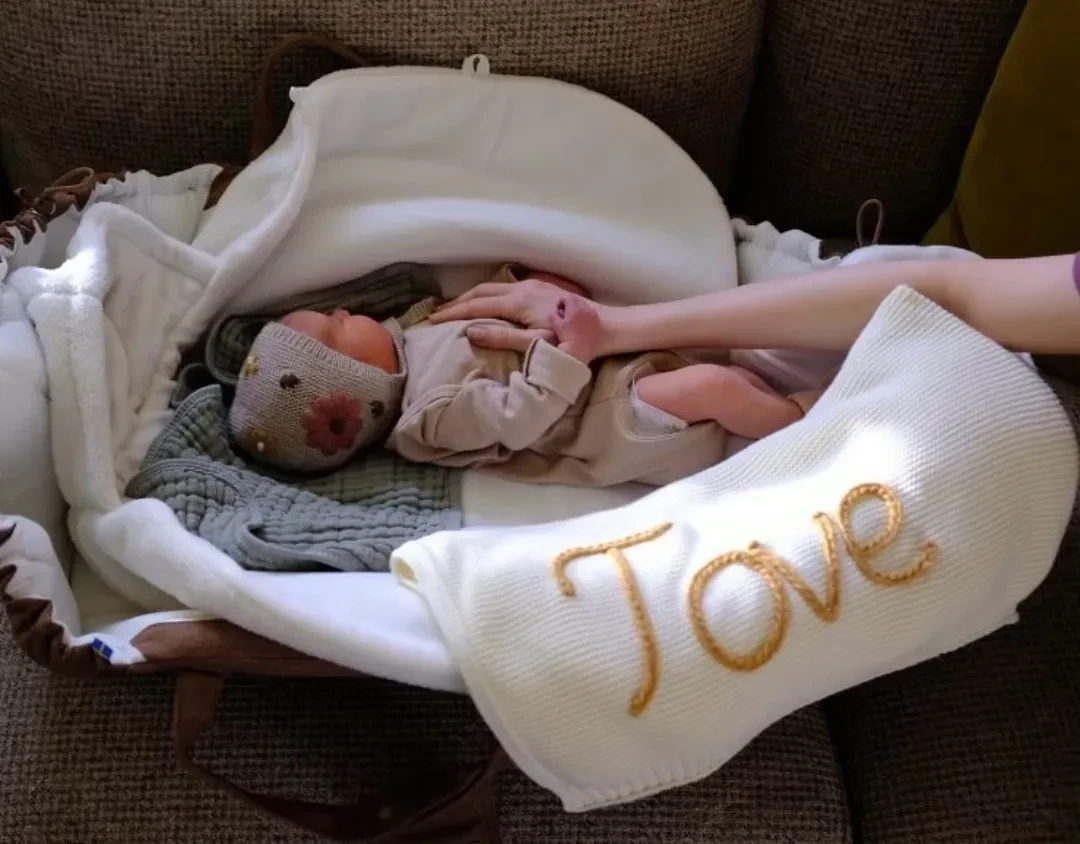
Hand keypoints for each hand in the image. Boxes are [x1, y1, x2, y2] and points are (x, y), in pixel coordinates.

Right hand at [431, 276, 593, 352]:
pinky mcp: (541, 287)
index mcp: (518, 302)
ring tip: (454, 308)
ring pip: (492, 287)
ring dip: (471, 297)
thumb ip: (503, 338)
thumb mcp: (537, 344)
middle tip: (436, 314)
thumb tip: (471, 332)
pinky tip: (484, 303)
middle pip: (480, 292)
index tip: (432, 321)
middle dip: (456, 303)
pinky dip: (486, 295)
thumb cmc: (573, 342)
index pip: (476, 306)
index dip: (452, 314)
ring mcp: (532, 285)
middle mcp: (522, 288)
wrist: (605, 327)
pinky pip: (504, 288)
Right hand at [551, 296, 600, 361]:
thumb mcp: (556, 325)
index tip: (559, 310)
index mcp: (576, 307)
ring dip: (579, 310)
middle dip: (571, 305)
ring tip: (574, 321)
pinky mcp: (598, 325)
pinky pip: (592, 316)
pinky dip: (586, 317)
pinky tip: (582, 327)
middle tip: (565, 314)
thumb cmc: (566, 337)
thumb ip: (554, 315)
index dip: (562, 302)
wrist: (579, 351)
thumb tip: (555, 313)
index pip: (568, 297)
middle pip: (578, 301)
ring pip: (586, 308)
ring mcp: (594, 316)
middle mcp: (587, 309)